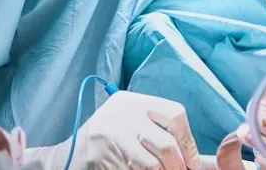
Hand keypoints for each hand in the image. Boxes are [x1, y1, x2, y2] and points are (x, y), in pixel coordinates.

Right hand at [25, 91, 201, 169]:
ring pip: (151, 166)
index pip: (174, 115)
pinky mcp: (101, 159)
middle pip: (165, 145)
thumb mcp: (131, 123)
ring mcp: (109, 137)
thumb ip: (158, 131)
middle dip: (178, 166)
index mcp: (132, 101)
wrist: (69, 155)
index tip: (192, 162)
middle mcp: (121, 115)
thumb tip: (196, 158)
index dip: (188, 142)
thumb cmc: (109, 138)